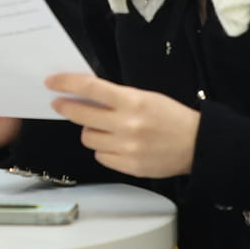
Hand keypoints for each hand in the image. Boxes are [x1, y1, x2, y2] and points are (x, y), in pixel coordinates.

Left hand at [46, 73, 198, 178]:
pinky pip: (100, 156)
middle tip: (60, 104)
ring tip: (104, 128)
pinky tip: (116, 145)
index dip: (66, 83)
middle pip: (80, 115)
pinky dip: (104, 150)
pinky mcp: (128, 166)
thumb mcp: (146, 97)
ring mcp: (126, 147)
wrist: (198, 145)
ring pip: (88, 138)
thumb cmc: (171, 117)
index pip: (90, 88)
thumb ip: (117, 97)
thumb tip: (84, 95)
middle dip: (66, 107)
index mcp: (132, 101)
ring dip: (90, 131)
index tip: (51, 82)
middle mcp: (126, 124)